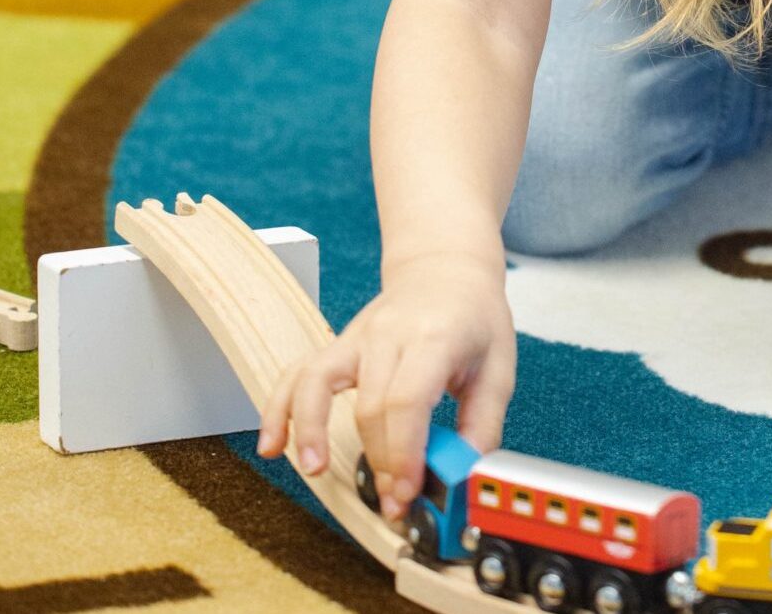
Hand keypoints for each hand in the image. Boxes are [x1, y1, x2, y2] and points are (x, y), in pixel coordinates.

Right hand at [256, 253, 514, 521]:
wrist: (448, 268)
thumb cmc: (475, 318)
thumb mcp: (499, 368)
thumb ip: (482, 427)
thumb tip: (462, 479)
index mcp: (435, 336)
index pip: (407, 400)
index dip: (403, 453)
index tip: (408, 493)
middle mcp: (390, 333)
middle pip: (370, 405)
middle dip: (378, 463)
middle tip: (394, 503)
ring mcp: (358, 335)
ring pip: (319, 381)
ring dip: (310, 429)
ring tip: (315, 470)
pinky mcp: (339, 344)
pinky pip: (299, 373)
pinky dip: (279, 407)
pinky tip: (272, 446)